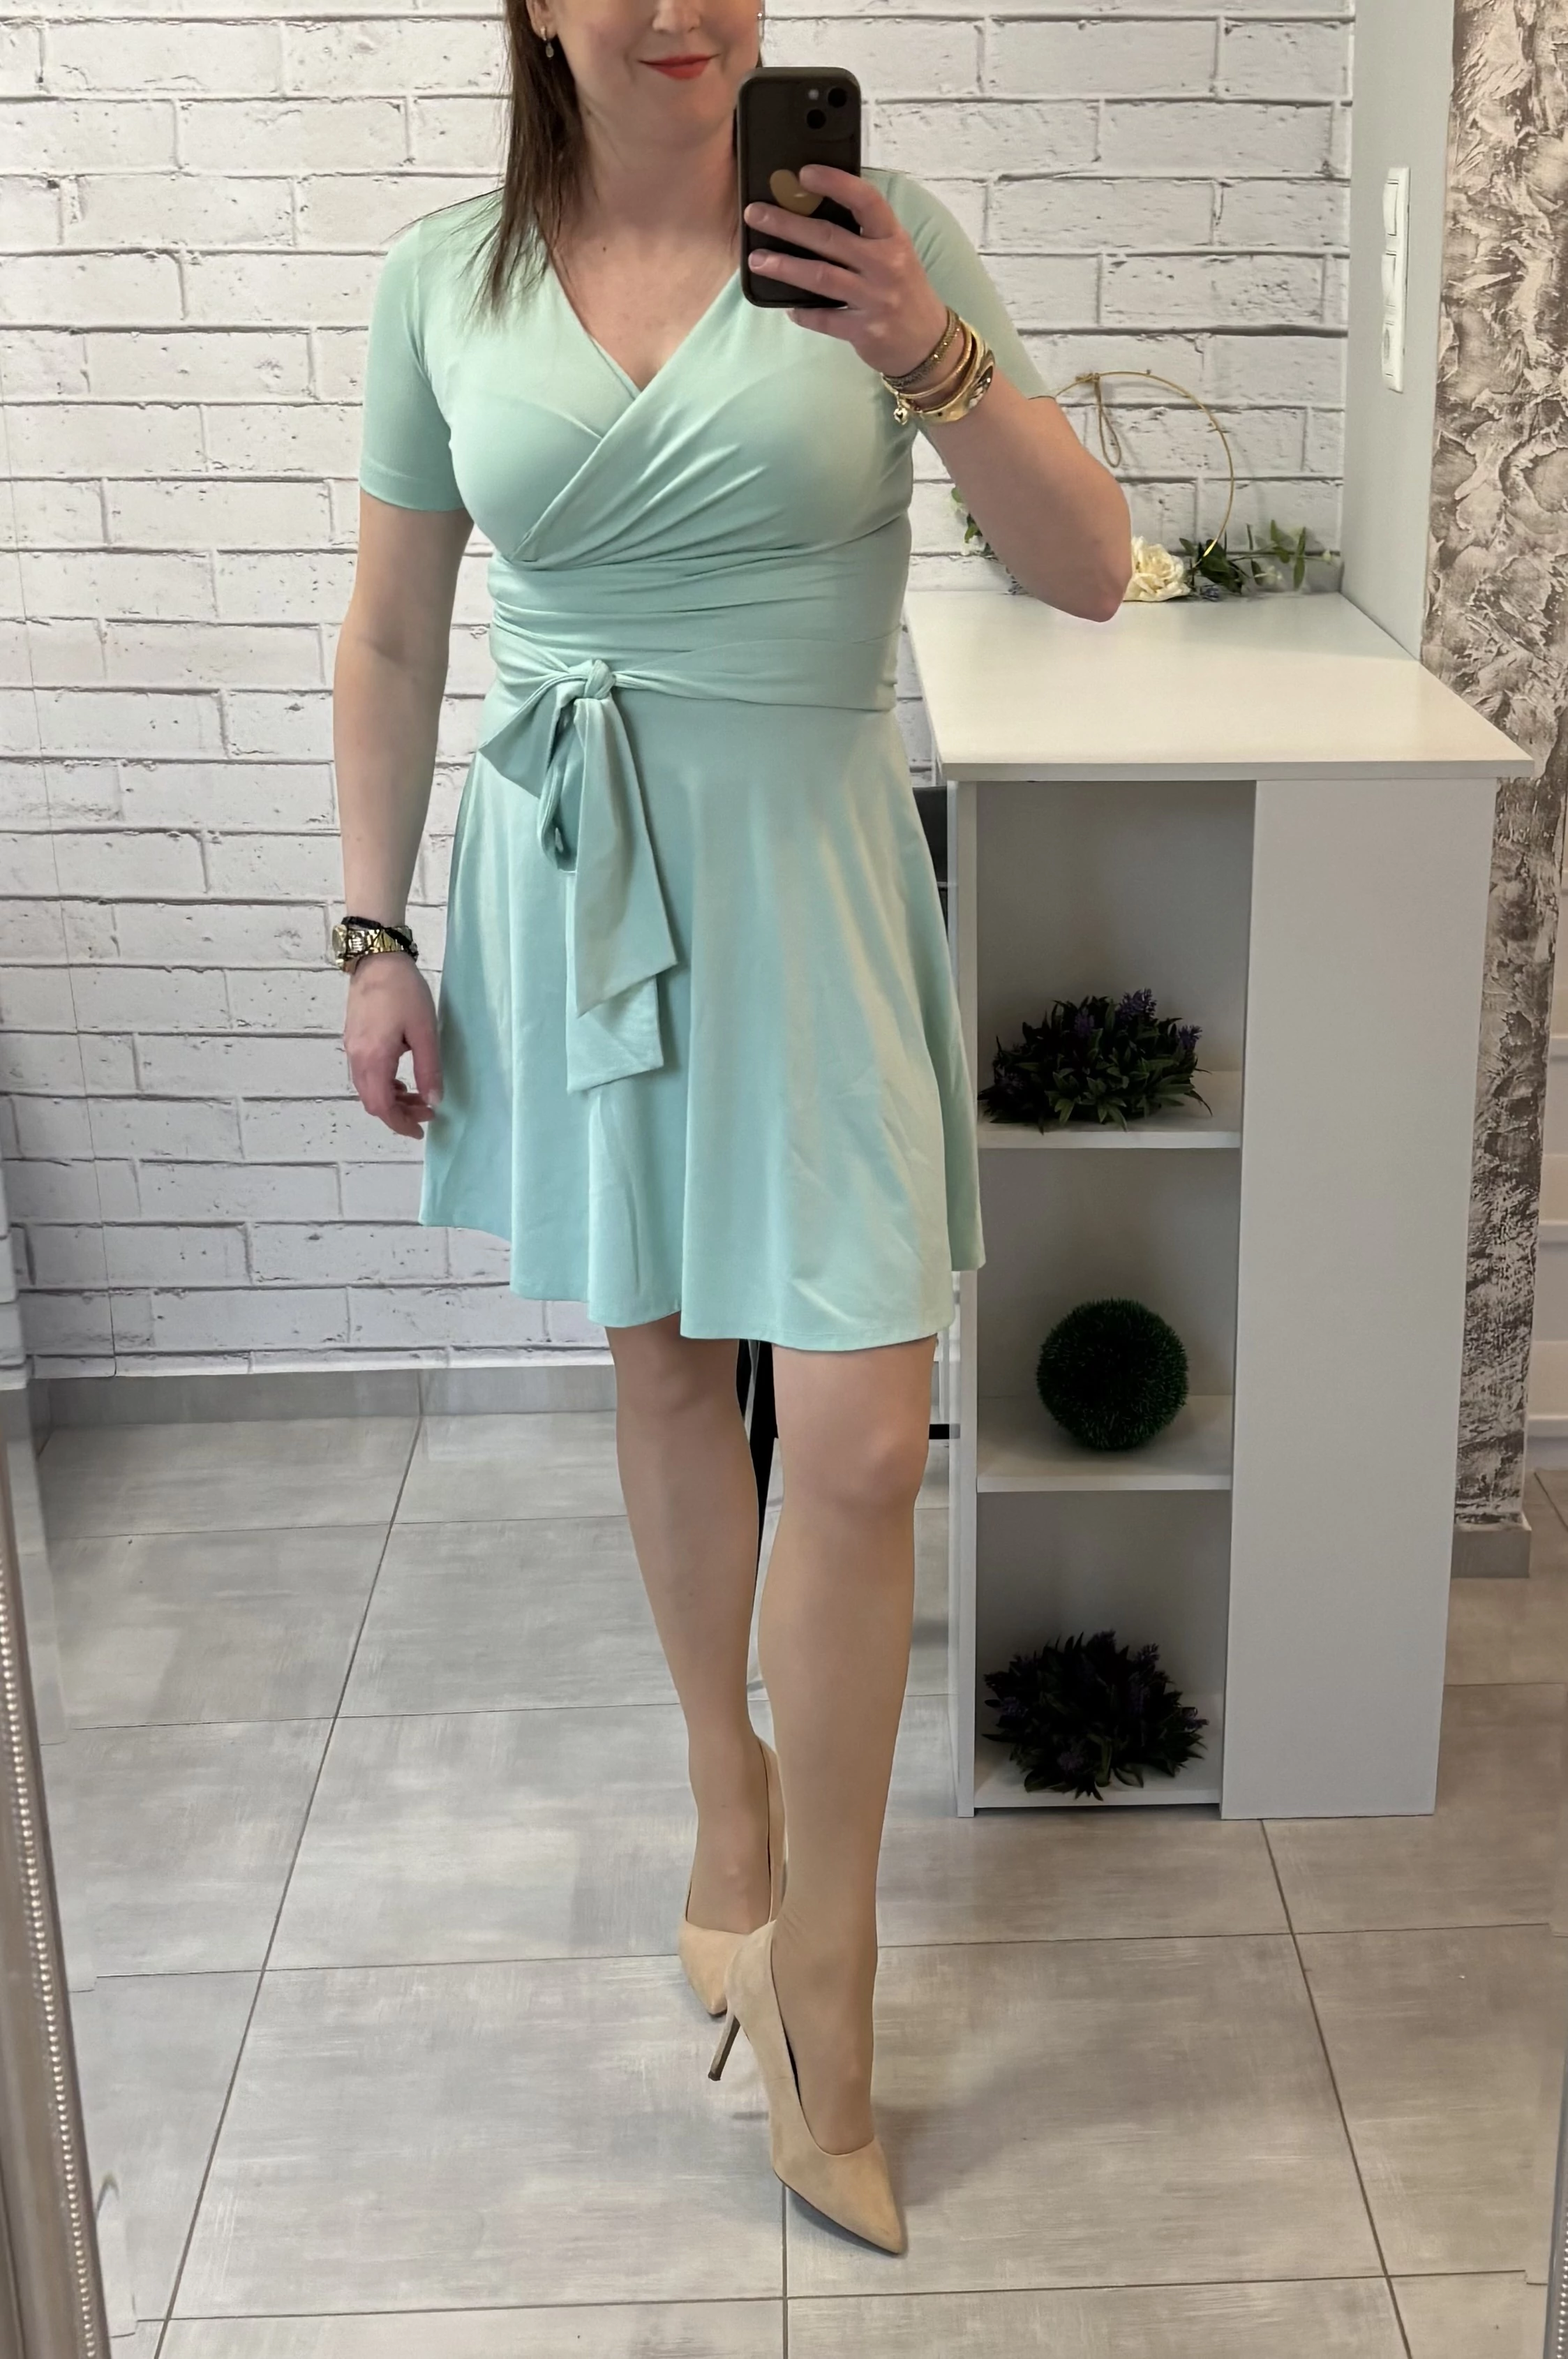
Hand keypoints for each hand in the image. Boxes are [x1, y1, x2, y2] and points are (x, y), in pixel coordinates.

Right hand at [343, 952, 441, 1138]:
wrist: (378, 959)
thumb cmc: (404, 992)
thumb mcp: (424, 1032)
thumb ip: (428, 1069)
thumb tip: (433, 1101)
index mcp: (374, 1059)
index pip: (382, 1106)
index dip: (401, 1124)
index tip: (421, 1130)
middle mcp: (357, 1058)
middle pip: (373, 1102)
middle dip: (398, 1114)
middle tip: (426, 1113)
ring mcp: (352, 1048)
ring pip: (368, 1089)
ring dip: (391, 1100)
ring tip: (418, 1097)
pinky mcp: (353, 1039)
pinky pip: (365, 1074)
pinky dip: (383, 1085)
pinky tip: (401, 1080)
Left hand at [742, 167, 949, 377]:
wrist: (928, 343)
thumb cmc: (903, 290)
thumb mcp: (893, 253)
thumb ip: (863, 234)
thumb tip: (812, 212)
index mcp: (892, 238)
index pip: (866, 200)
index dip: (835, 183)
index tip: (804, 173)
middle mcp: (885, 265)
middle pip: (829, 238)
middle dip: (787, 224)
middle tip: (755, 214)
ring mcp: (875, 299)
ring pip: (821, 277)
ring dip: (784, 266)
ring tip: (756, 259)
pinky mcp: (864, 330)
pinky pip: (824, 318)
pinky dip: (802, 312)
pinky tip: (787, 306)